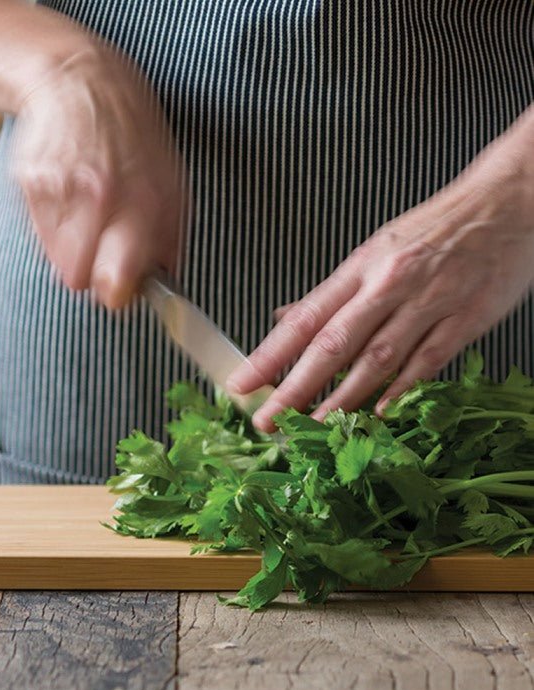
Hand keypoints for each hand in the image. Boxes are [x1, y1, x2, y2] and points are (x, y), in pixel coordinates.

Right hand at [12, 40, 182, 308]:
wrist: (80, 80)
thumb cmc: (133, 134)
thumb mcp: (172, 181)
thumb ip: (170, 237)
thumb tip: (165, 281)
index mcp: (143, 202)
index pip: (117, 280)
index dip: (117, 294)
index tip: (120, 290)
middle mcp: (100, 197)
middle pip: (78, 280)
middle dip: (90, 275)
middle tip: (101, 253)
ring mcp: (60, 189)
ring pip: (56, 261)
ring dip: (71, 251)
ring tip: (86, 216)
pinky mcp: (29, 182)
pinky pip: (39, 234)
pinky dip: (53, 226)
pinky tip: (68, 196)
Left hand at [228, 106, 533, 431]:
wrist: (505, 203)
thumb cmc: (433, 229)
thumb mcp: (372, 252)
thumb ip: (330, 294)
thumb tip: (284, 318)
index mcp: (358, 269)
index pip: (303, 319)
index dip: (269, 355)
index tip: (242, 383)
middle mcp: (387, 285)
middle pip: (332, 344)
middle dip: (295, 387)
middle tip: (266, 420)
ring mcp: (428, 303)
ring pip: (376, 359)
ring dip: (342, 399)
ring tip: (313, 428)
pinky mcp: (465, 319)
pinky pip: (427, 361)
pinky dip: (400, 390)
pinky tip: (377, 414)